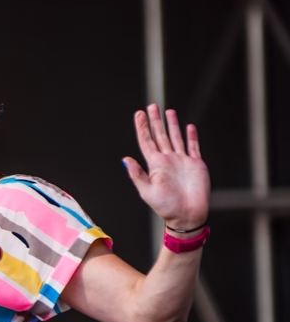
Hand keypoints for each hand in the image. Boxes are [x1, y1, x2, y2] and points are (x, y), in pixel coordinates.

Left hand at [124, 104, 209, 229]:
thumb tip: (125, 160)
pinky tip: (188, 127)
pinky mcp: (196, 164)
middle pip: (160, 135)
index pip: (146, 141)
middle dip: (155, 121)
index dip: (142, 127)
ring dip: (172, 125)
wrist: (187, 215)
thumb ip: (137, 174)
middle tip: (151, 106)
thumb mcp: (147, 191)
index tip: (139, 114)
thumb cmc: (166, 206)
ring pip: (176, 138)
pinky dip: (191, 137)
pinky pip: (193, 147)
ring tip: (168, 111)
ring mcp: (182, 161)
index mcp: (155, 165)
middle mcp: (167, 160)